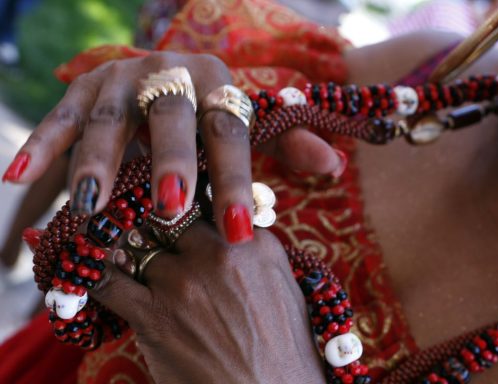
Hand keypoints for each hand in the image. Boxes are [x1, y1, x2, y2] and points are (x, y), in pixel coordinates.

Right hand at [3, 52, 343, 242]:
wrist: (177, 73)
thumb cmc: (219, 115)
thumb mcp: (257, 125)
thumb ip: (289, 143)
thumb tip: (332, 165)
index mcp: (220, 83)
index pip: (231, 133)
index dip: (235, 181)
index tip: (237, 231)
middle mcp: (172, 72)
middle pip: (171, 115)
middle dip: (170, 160)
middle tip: (171, 207)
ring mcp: (125, 77)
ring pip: (109, 117)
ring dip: (97, 160)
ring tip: (91, 205)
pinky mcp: (86, 86)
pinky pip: (61, 115)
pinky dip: (41, 144)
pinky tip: (18, 177)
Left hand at [90, 222, 324, 382]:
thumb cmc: (284, 349)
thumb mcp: (284, 286)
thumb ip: (254, 252)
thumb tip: (229, 229)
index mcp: (254, 243)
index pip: (207, 204)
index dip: (187, 210)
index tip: (175, 213)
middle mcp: (219, 253)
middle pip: (170, 217)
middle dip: (157, 227)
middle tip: (147, 235)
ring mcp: (185, 282)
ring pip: (138, 245)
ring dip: (128, 253)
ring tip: (118, 255)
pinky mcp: (155, 315)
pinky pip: (108, 281)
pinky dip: (90, 272)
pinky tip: (78, 267)